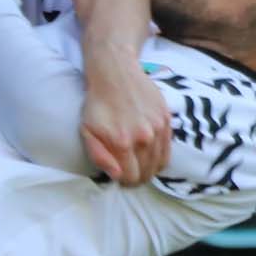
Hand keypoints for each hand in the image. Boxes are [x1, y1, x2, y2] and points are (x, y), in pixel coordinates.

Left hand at [79, 58, 171, 185]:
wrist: (115, 74)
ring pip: (160, 163)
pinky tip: (151, 153)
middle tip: (131, 174)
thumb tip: (117, 176)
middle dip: (138, 177)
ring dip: (150, 168)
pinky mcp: (166, 118)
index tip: (121, 178)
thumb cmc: (97, 104)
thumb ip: (100, 156)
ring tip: (141, 165)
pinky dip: (160, 155)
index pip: (131, 177)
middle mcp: (144, 138)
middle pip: (147, 173)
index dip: (126, 182)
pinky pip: (168, 147)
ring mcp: (158, 128)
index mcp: (123, 143)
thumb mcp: (87, 131)